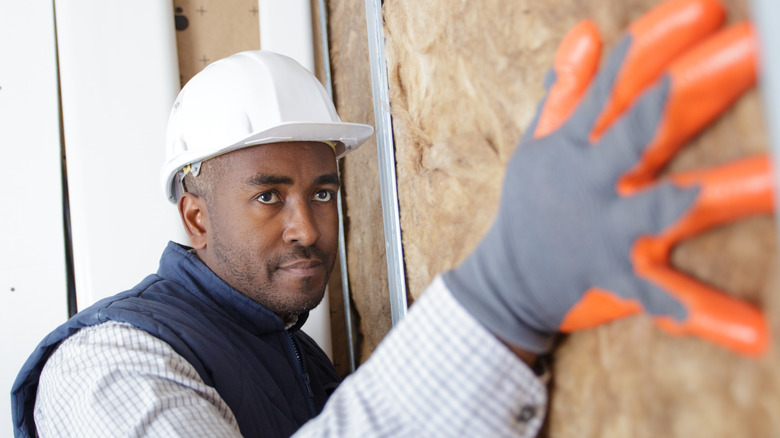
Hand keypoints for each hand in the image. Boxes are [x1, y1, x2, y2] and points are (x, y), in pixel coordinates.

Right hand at [443, 0, 773, 356]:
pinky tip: (755, 329)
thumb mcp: (538, 144)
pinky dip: (701, 312)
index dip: (658, 42)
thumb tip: (585, 32)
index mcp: (571, 147)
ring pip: (664, 207)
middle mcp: (591, 183)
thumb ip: (565, 91)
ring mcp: (606, 232)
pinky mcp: (618, 279)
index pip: (615, 84)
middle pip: (644, 128)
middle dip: (695, 87)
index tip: (704, 7)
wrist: (506, 283)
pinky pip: (660, 296)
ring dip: (722, 191)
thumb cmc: (531, 206)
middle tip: (754, 47)